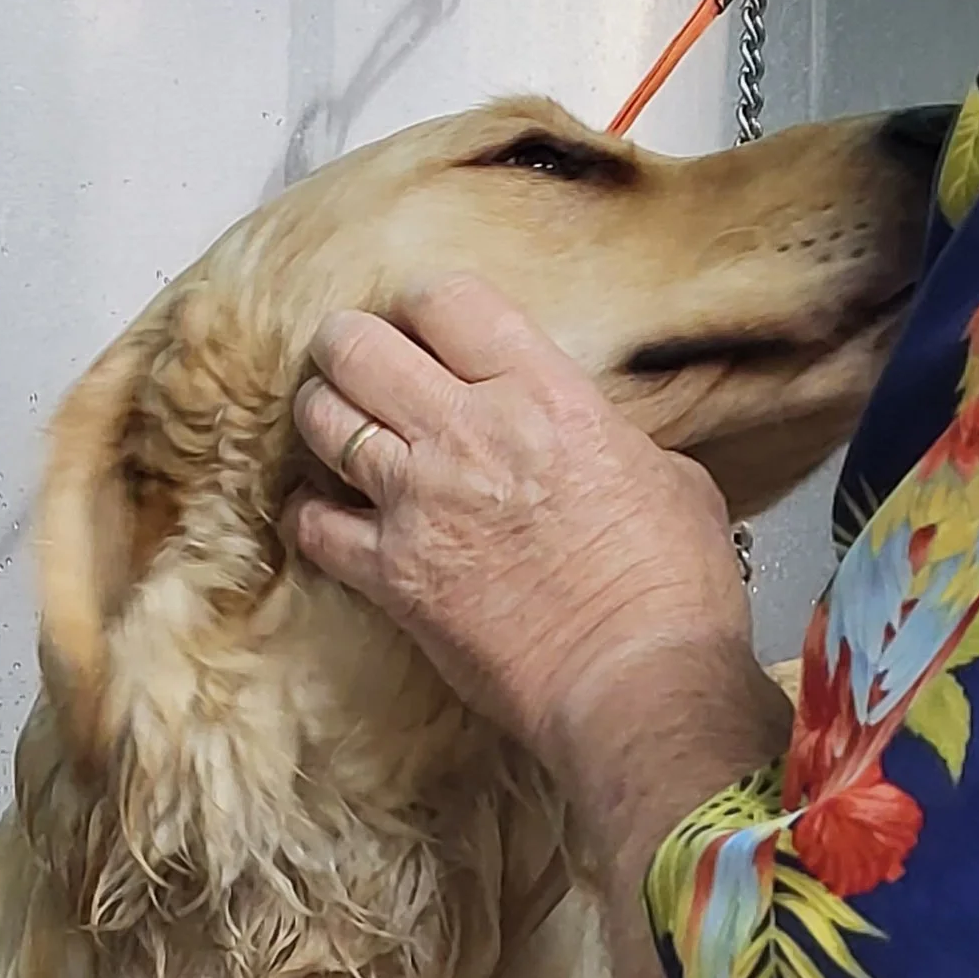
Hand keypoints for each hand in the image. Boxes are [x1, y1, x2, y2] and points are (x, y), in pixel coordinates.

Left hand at [285, 274, 762, 787]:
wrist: (636, 678)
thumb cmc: (670, 586)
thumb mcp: (669, 477)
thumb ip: (613, 443)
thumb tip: (604, 448)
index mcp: (543, 395)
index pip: (447, 300)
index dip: (424, 306)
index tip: (426, 327)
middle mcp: (468, 433)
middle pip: (358, 345)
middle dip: (347, 344)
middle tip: (352, 359)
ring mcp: (419, 502)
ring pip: (322, 419)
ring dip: (322, 415)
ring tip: (334, 423)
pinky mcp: (392, 574)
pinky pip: (312, 525)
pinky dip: (308, 515)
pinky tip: (321, 514)